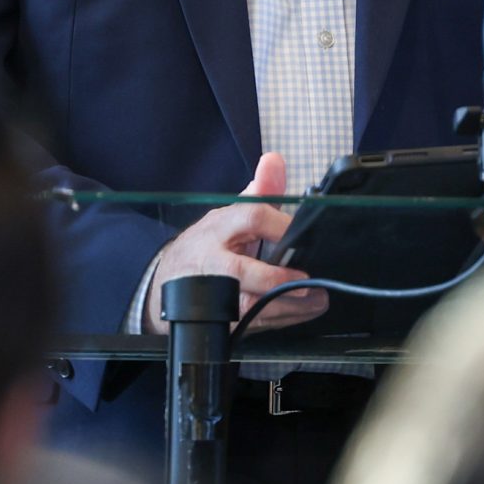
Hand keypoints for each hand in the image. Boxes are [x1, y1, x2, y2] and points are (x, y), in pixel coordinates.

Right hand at [144, 152, 328, 331]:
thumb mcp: (229, 215)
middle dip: (275, 278)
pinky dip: (280, 320)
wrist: (166, 283)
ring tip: (317, 300)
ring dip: (288, 306)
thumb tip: (275, 160)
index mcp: (220, 227)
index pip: (250, 216)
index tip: (302, 234)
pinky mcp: (217, 320)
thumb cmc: (206, 247)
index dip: (279, 225)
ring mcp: (213, 294)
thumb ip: (259, 191)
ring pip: (249, 305)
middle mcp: (214, 260)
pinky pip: (251, 324)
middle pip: (241, 271)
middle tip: (307, 281)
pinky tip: (301, 312)